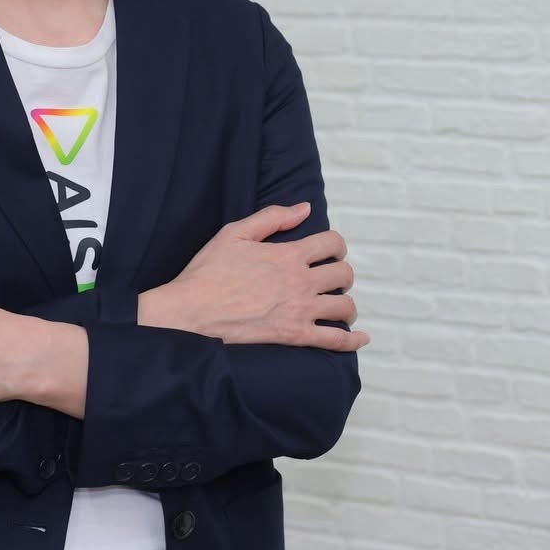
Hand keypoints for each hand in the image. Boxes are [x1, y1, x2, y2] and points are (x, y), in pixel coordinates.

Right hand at [140, 202, 367, 350]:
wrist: (190, 313)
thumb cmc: (208, 272)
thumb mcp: (235, 233)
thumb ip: (272, 217)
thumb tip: (304, 208)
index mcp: (289, 254)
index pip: (332, 243)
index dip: (336, 246)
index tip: (331, 252)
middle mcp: (300, 281)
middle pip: (344, 274)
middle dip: (342, 275)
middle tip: (332, 281)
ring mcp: (299, 310)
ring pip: (344, 306)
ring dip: (347, 306)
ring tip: (339, 307)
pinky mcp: (293, 336)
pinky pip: (333, 340)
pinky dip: (351, 341)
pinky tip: (360, 339)